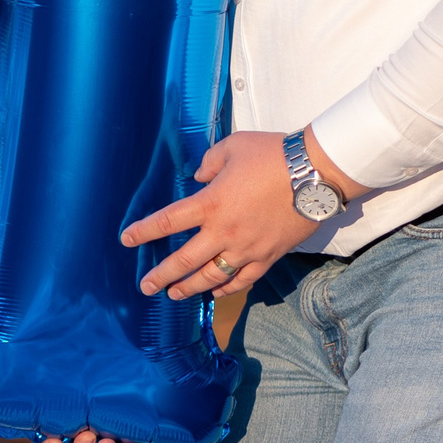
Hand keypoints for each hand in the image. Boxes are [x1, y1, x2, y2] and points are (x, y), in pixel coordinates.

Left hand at [119, 128, 364, 301]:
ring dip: (189, 288)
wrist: (315, 173)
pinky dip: (226, 288)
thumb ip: (208, 163)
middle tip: (145, 287)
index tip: (126, 240)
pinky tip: (215, 292)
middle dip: (161, 276)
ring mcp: (246, 248)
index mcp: (210, 203)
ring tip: (173, 295)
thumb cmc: (272, 155)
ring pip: (211, 277)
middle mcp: (224, 231)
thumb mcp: (233, 147)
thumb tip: (198, 178)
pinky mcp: (268, 256)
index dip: (144, 232)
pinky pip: (242, 280)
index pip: (168, 222)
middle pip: (184, 261)